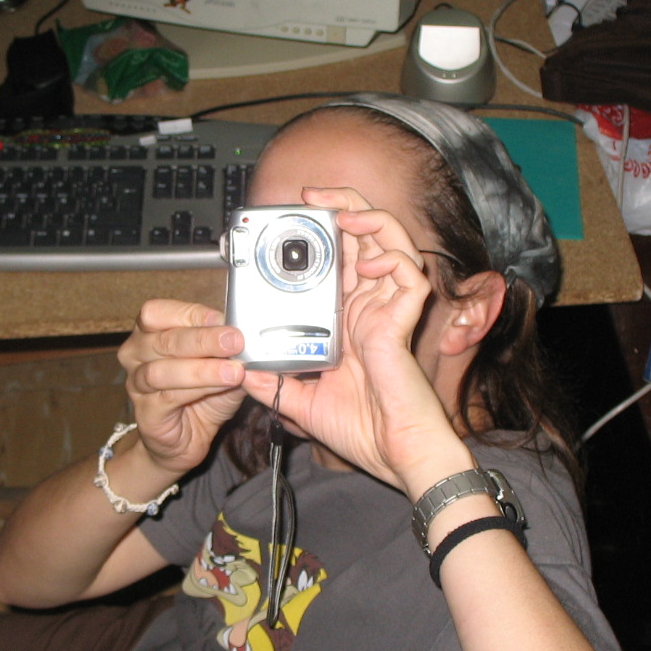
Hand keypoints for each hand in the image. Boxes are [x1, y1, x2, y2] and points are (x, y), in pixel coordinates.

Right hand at [118, 299, 246, 476]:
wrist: (184, 441)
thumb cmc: (199, 397)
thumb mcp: (220, 365)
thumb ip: (228, 350)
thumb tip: (251, 335)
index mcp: (149, 334)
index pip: (157, 312)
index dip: (190, 313)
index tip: (222, 318)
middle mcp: (136, 355)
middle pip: (164, 339)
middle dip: (203, 339)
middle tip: (235, 340)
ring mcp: (137, 385)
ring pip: (162, 370)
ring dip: (202, 368)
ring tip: (233, 370)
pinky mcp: (145, 413)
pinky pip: (168, 397)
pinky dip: (198, 389)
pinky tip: (222, 387)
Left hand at [242, 188, 458, 489]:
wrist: (392, 454)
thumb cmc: (362, 431)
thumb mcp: (302, 403)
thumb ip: (274, 385)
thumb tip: (240, 371)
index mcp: (350, 319)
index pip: (340, 260)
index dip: (324, 234)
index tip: (292, 222)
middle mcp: (371, 307)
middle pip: (367, 238)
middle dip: (343, 206)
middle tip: (312, 196)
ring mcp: (390, 311)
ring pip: (393, 243)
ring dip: (369, 219)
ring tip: (341, 211)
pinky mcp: (405, 321)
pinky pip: (410, 275)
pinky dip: (390, 259)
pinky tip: (367, 262)